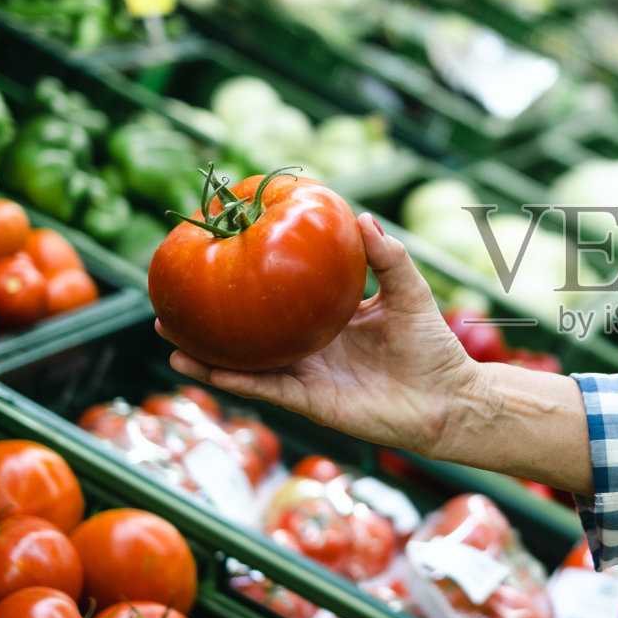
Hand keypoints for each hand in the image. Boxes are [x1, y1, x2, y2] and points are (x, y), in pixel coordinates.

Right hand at [159, 214, 478, 455]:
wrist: (450, 400)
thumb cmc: (434, 347)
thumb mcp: (409, 291)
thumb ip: (387, 256)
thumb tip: (361, 215)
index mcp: (328, 318)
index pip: (282, 295)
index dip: (253, 278)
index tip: (219, 253)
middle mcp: (309, 346)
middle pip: (250, 330)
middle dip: (212, 315)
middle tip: (172, 293)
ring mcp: (306, 376)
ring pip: (244, 363)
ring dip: (205, 352)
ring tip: (167, 332)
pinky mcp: (309, 402)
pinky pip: (264, 389)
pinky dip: (232, 380)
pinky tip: (200, 366)